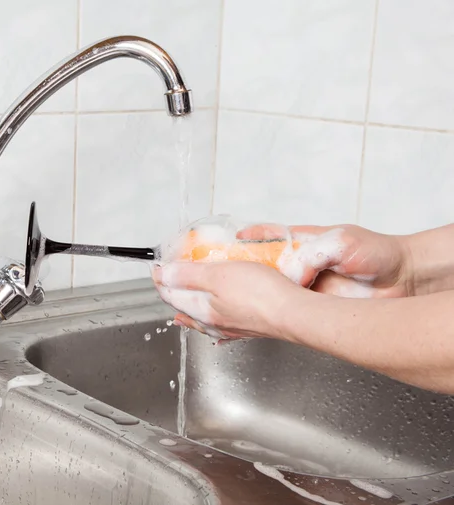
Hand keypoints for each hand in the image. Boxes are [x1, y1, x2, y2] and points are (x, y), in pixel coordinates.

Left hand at [153, 261, 302, 339]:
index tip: (157, 268)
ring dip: (190, 311)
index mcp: (201, 309)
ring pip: (202, 319)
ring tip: (183, 308)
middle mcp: (213, 323)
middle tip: (169, 281)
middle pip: (185, 308)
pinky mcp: (249, 328)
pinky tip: (217, 326)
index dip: (161, 279)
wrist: (293, 313)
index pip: (171, 295)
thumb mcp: (216, 275)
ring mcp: (232, 327)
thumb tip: (161, 275)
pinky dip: (213, 322)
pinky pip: (223, 326)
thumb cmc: (259, 294)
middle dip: (174, 294)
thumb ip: (187, 276)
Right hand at [238, 224, 410, 298]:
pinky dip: (274, 312)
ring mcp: (304, 286)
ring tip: (231, 299)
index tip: (223, 241)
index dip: (243, 238)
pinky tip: (260, 315)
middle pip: (259, 265)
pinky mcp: (312, 308)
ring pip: (270, 289)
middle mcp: (299, 263)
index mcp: (302, 241)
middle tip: (219, 275)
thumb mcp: (342, 242)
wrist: (403, 280)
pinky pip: (287, 309)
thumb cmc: (378, 253)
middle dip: (238, 269)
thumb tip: (291, 274)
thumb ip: (313, 254)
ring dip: (253, 293)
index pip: (265, 235)